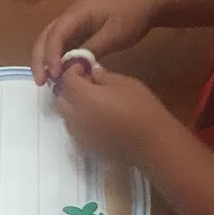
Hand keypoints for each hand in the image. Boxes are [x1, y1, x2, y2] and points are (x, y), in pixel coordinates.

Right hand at [31, 0, 158, 84]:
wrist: (146, 4)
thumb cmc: (131, 16)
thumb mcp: (114, 35)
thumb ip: (93, 49)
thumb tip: (74, 66)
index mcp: (77, 13)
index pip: (55, 33)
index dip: (51, 54)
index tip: (53, 74)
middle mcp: (70, 16)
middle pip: (46, 36)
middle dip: (40, 58)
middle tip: (40, 81)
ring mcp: (74, 23)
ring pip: (51, 40)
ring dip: (45, 59)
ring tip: (45, 80)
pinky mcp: (80, 30)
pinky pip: (63, 44)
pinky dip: (58, 58)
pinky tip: (59, 73)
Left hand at [55, 67, 173, 165]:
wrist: (153, 144)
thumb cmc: (142, 110)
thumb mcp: (126, 84)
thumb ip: (103, 77)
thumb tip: (92, 72)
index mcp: (84, 98)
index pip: (67, 79)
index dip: (73, 70)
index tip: (84, 67)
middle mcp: (75, 117)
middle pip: (61, 99)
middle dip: (69, 89)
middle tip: (86, 83)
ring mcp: (79, 135)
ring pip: (66, 116)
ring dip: (72, 106)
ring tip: (92, 101)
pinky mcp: (85, 147)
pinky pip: (75, 130)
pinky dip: (79, 121)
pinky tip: (97, 119)